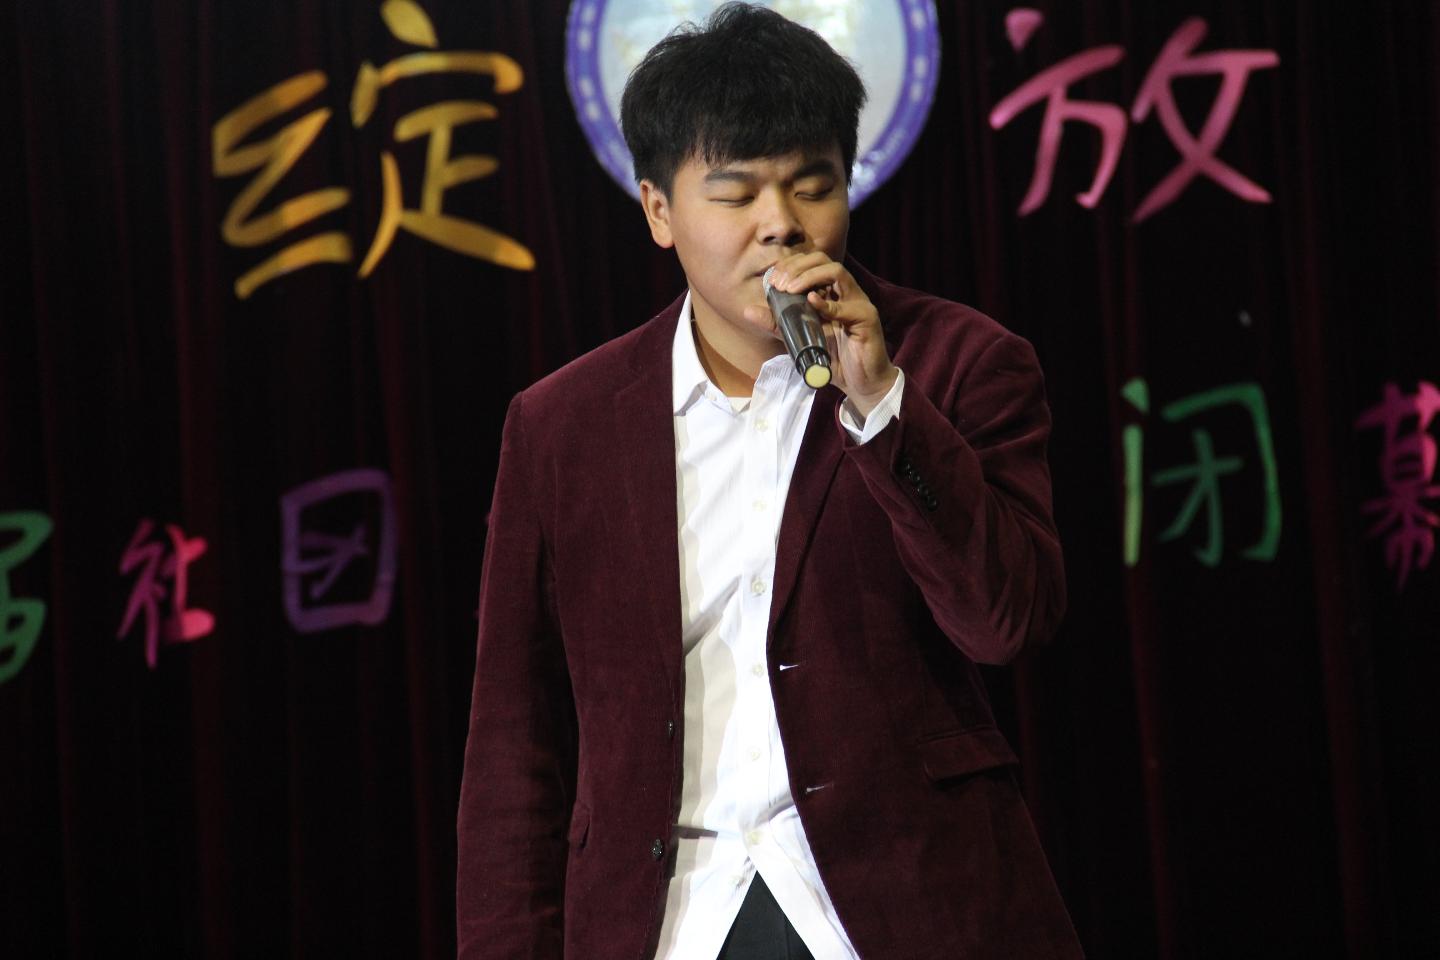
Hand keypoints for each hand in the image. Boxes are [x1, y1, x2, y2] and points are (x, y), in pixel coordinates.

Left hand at [742, 252, 898, 416]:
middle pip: (823, 260)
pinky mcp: (866, 318)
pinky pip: (848, 306)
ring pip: (837, 272)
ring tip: (790, 289)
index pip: (811, 262)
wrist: (858, 383)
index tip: (773, 280)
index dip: (790, 265)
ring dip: (809, 277)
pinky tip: (812, 303)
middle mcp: (845, 291)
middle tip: (779, 284)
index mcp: (830, 291)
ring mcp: (857, 302)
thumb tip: (748, 311)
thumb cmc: (833, 358)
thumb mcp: (798, 338)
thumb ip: (777, 324)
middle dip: (797, 267)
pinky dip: (827, 303)